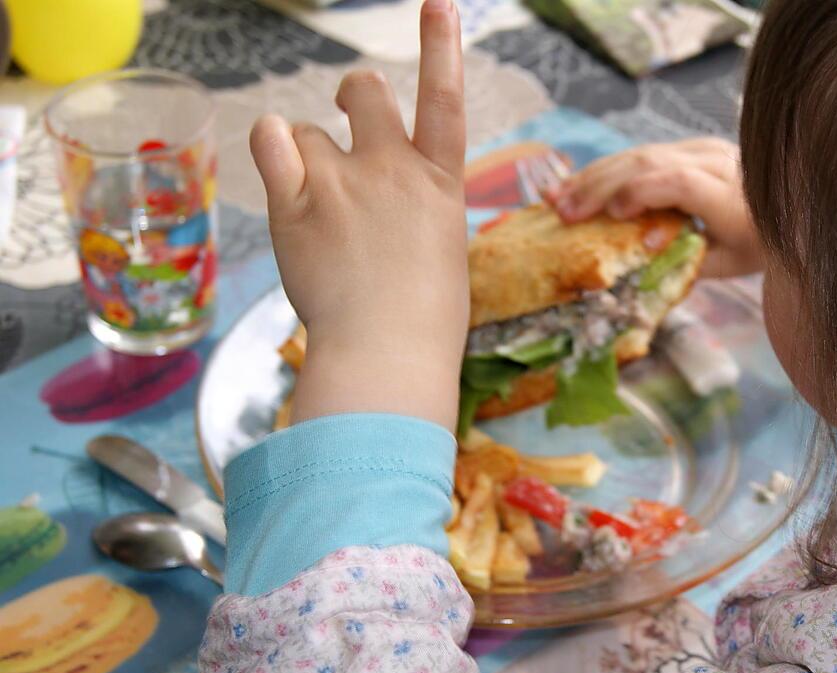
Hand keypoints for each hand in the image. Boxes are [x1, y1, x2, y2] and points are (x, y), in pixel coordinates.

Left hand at [249, 0, 466, 431]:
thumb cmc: (422, 324)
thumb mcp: (439, 257)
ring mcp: (343, 183)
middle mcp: (394, 171)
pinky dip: (272, 147)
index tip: (437, 4)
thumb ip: (415, 215)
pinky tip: (282, 173)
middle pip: (366, 92)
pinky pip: (272, 140)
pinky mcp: (296, 204)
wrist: (386, 354)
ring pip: (310, 129)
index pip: (445, 101)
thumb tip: (387, 208)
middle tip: (346, 110)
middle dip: (353, 94)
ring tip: (312, 198)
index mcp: (441, 186)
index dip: (441, 47)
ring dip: (306, 152)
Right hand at [546, 138, 765, 277]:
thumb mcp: (729, 264)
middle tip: (564, 212)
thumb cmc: (758, 244)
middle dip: (601, 187)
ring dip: (593, 177)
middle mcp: (717, 163)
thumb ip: (688, 261)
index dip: (644, 192)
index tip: (614, 213)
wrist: (790, 206)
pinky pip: (642, 154)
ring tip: (556, 200)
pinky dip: (606, 171)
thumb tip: (636, 264)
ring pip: (640, 153)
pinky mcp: (689, 146)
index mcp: (731, 197)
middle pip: (651, 163)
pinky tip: (575, 185)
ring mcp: (702, 149)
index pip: (682, 181)